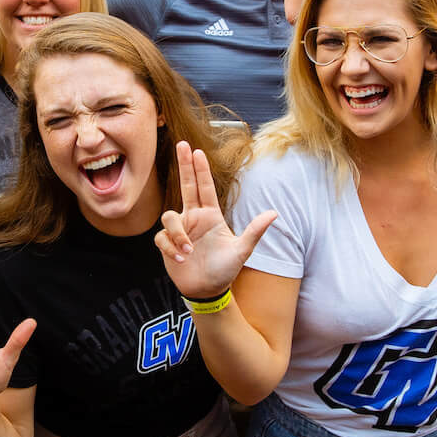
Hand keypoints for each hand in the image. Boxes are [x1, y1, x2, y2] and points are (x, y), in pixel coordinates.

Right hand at [153, 143, 276, 300]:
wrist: (208, 291)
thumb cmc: (225, 270)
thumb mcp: (242, 250)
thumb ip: (254, 231)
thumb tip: (274, 213)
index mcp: (211, 216)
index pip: (205, 187)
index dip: (200, 169)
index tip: (196, 151)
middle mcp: (194, 219)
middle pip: (186, 186)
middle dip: (183, 165)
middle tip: (181, 144)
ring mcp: (180, 230)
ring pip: (169, 216)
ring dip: (177, 234)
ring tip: (188, 250)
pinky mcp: (167, 244)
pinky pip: (162, 237)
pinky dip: (170, 247)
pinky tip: (181, 258)